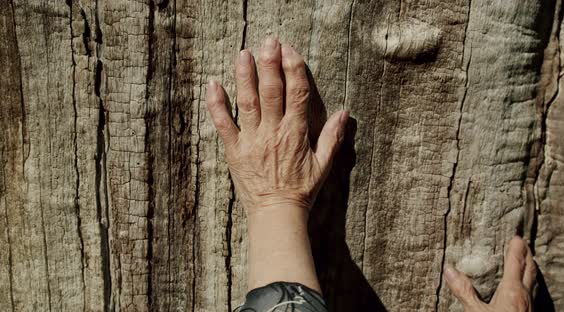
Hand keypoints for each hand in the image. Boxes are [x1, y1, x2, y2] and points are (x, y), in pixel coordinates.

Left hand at [206, 37, 347, 213]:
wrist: (277, 214)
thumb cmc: (302, 191)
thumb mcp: (324, 165)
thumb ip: (333, 138)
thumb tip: (344, 113)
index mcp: (296, 134)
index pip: (297, 94)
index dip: (294, 70)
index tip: (291, 51)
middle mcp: (273, 132)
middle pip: (272, 92)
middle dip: (270, 64)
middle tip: (269, 41)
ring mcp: (252, 140)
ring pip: (247, 102)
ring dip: (245, 76)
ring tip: (244, 53)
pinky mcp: (234, 150)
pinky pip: (223, 124)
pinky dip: (216, 104)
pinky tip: (213, 84)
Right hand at [445, 236, 536, 311]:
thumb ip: (464, 291)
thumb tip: (449, 269)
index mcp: (512, 290)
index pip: (515, 263)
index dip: (516, 248)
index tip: (516, 236)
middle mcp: (525, 295)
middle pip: (530, 269)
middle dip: (527, 254)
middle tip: (523, 243)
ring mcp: (530, 305)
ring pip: (534, 280)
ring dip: (531, 267)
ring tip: (527, 260)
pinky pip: (533, 292)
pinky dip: (530, 282)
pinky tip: (525, 287)